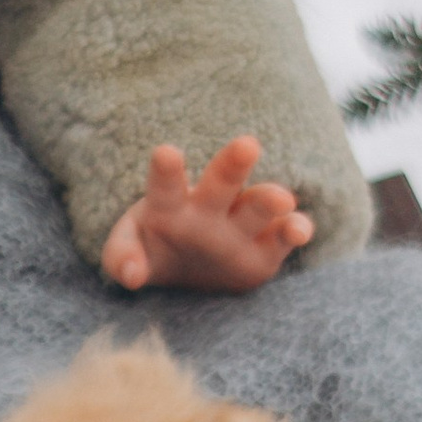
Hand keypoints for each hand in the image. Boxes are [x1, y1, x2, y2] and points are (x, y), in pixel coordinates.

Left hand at [100, 138, 312, 293]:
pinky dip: (295, 230)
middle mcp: (209, 208)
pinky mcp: (266, 250)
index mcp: (170, 203)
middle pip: (222, 183)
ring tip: (281, 199)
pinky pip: (283, 237)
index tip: (167, 153)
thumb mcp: (126, 254)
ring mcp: (240, 226)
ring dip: (268, 201)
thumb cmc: (153, 250)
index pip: (166, 185)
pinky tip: (300, 230)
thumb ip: (121, 258)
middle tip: (247, 145)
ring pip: (257, 206)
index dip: (167, 171)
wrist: (187, 273)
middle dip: (232, 166)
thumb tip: (132, 276)